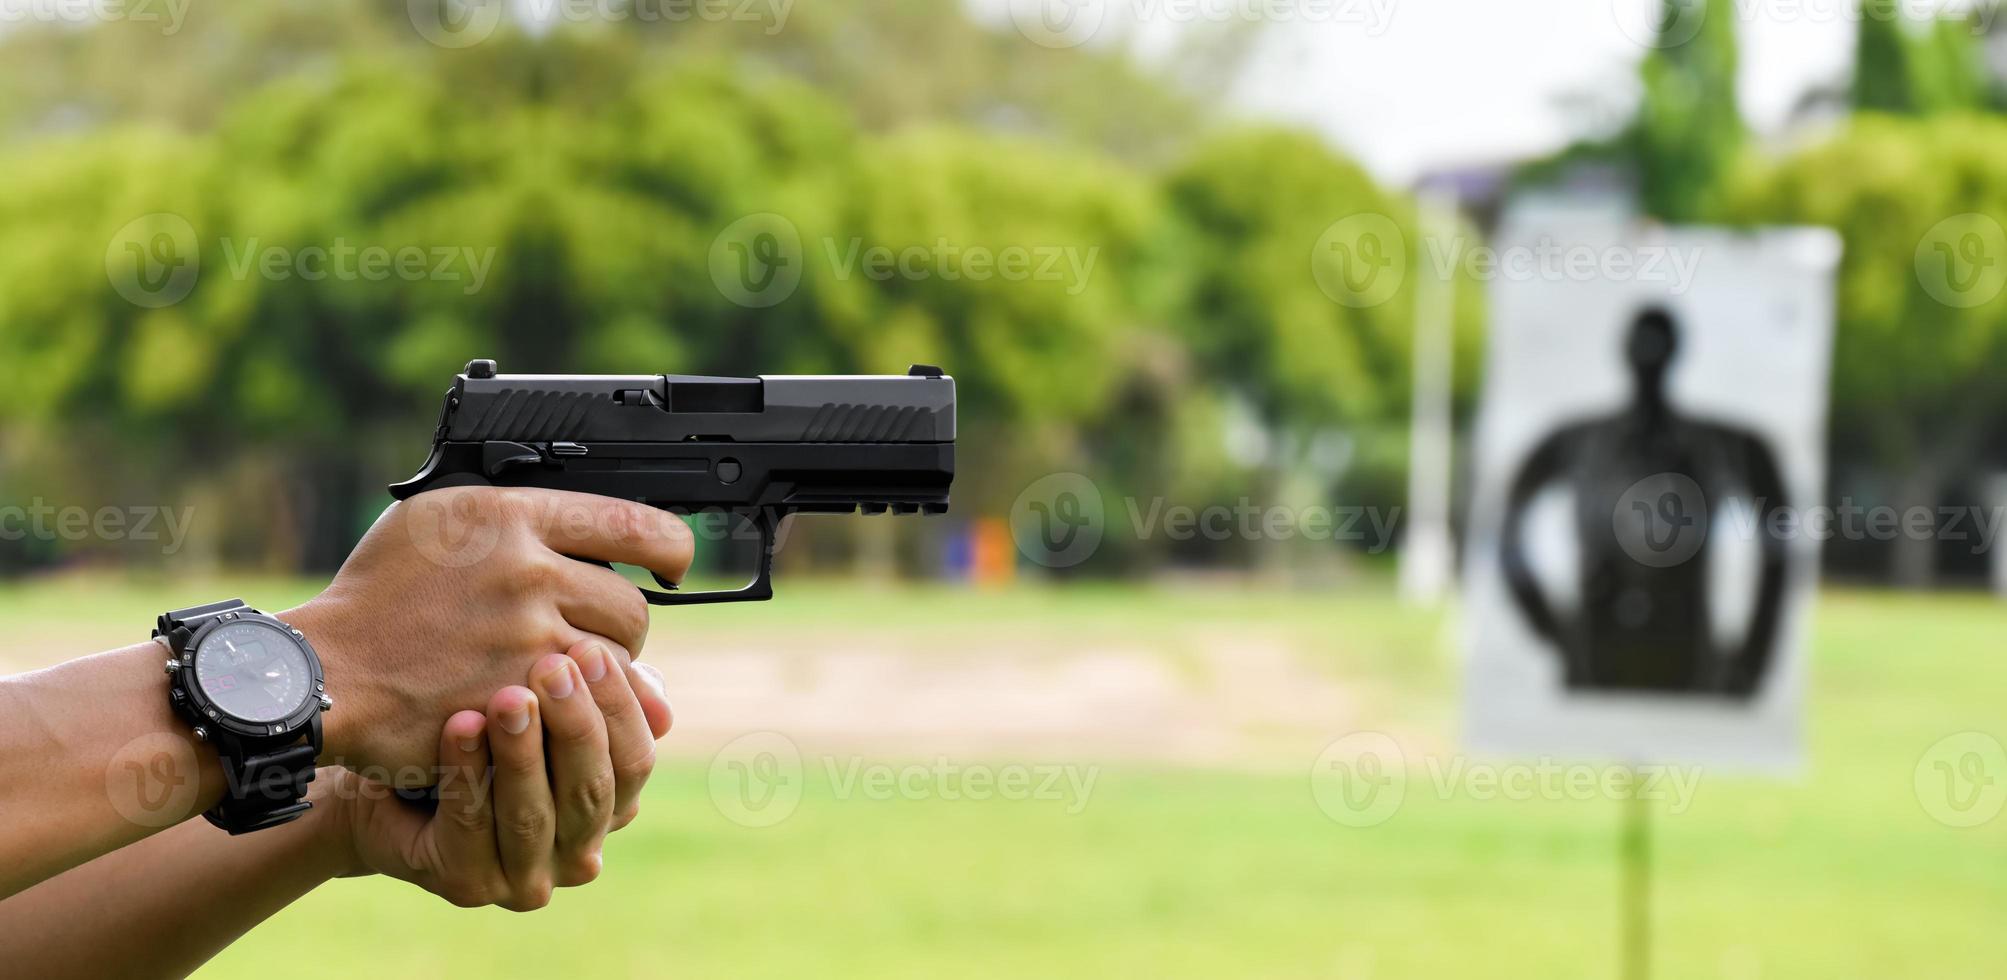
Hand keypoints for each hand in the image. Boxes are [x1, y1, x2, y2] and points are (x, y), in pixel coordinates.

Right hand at [285, 487, 685, 781]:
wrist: (326, 671)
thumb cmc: (379, 593)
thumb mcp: (441, 519)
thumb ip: (520, 519)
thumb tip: (599, 534)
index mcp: (510, 517)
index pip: (634, 523)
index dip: (670, 547)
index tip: (674, 561)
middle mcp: (525, 572)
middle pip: (632, 604)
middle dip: (623, 625)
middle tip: (594, 633)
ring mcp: (525, 640)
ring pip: (616, 660)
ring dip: (604, 672)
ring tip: (567, 672)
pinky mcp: (519, 699)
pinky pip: (583, 708)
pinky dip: (576, 711)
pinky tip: (552, 706)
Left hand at [321, 639, 668, 909]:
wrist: (387, 776)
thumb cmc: (478, 731)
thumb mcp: (543, 708)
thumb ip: (593, 698)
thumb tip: (658, 695)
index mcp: (611, 810)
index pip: (635, 762)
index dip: (617, 706)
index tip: (588, 648)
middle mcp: (579, 854)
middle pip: (591, 791)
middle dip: (573, 725)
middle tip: (552, 666)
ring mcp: (525, 879)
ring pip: (533, 814)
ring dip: (522, 753)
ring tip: (507, 697)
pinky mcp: (467, 885)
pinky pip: (471, 826)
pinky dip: (468, 772)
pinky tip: (460, 725)